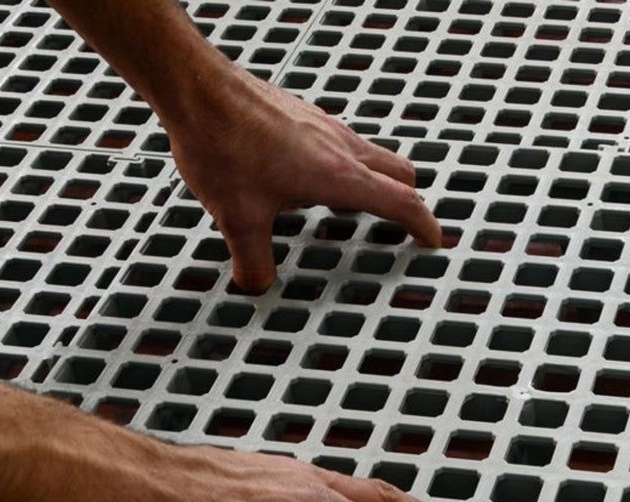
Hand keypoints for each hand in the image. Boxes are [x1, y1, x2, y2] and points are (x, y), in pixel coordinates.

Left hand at [165, 64, 442, 291]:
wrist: (196, 89)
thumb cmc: (222, 143)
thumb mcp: (237, 219)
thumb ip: (254, 262)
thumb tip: (257, 285)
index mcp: (338, 176)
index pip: (402, 202)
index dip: (424, 225)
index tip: (433, 241)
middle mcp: (340, 146)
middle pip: (399, 173)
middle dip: (407, 202)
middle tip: (402, 227)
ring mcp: (323, 126)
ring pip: (372, 155)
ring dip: (374, 182)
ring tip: (353, 209)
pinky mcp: (303, 115)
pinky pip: (341, 142)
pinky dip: (344, 165)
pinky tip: (309, 180)